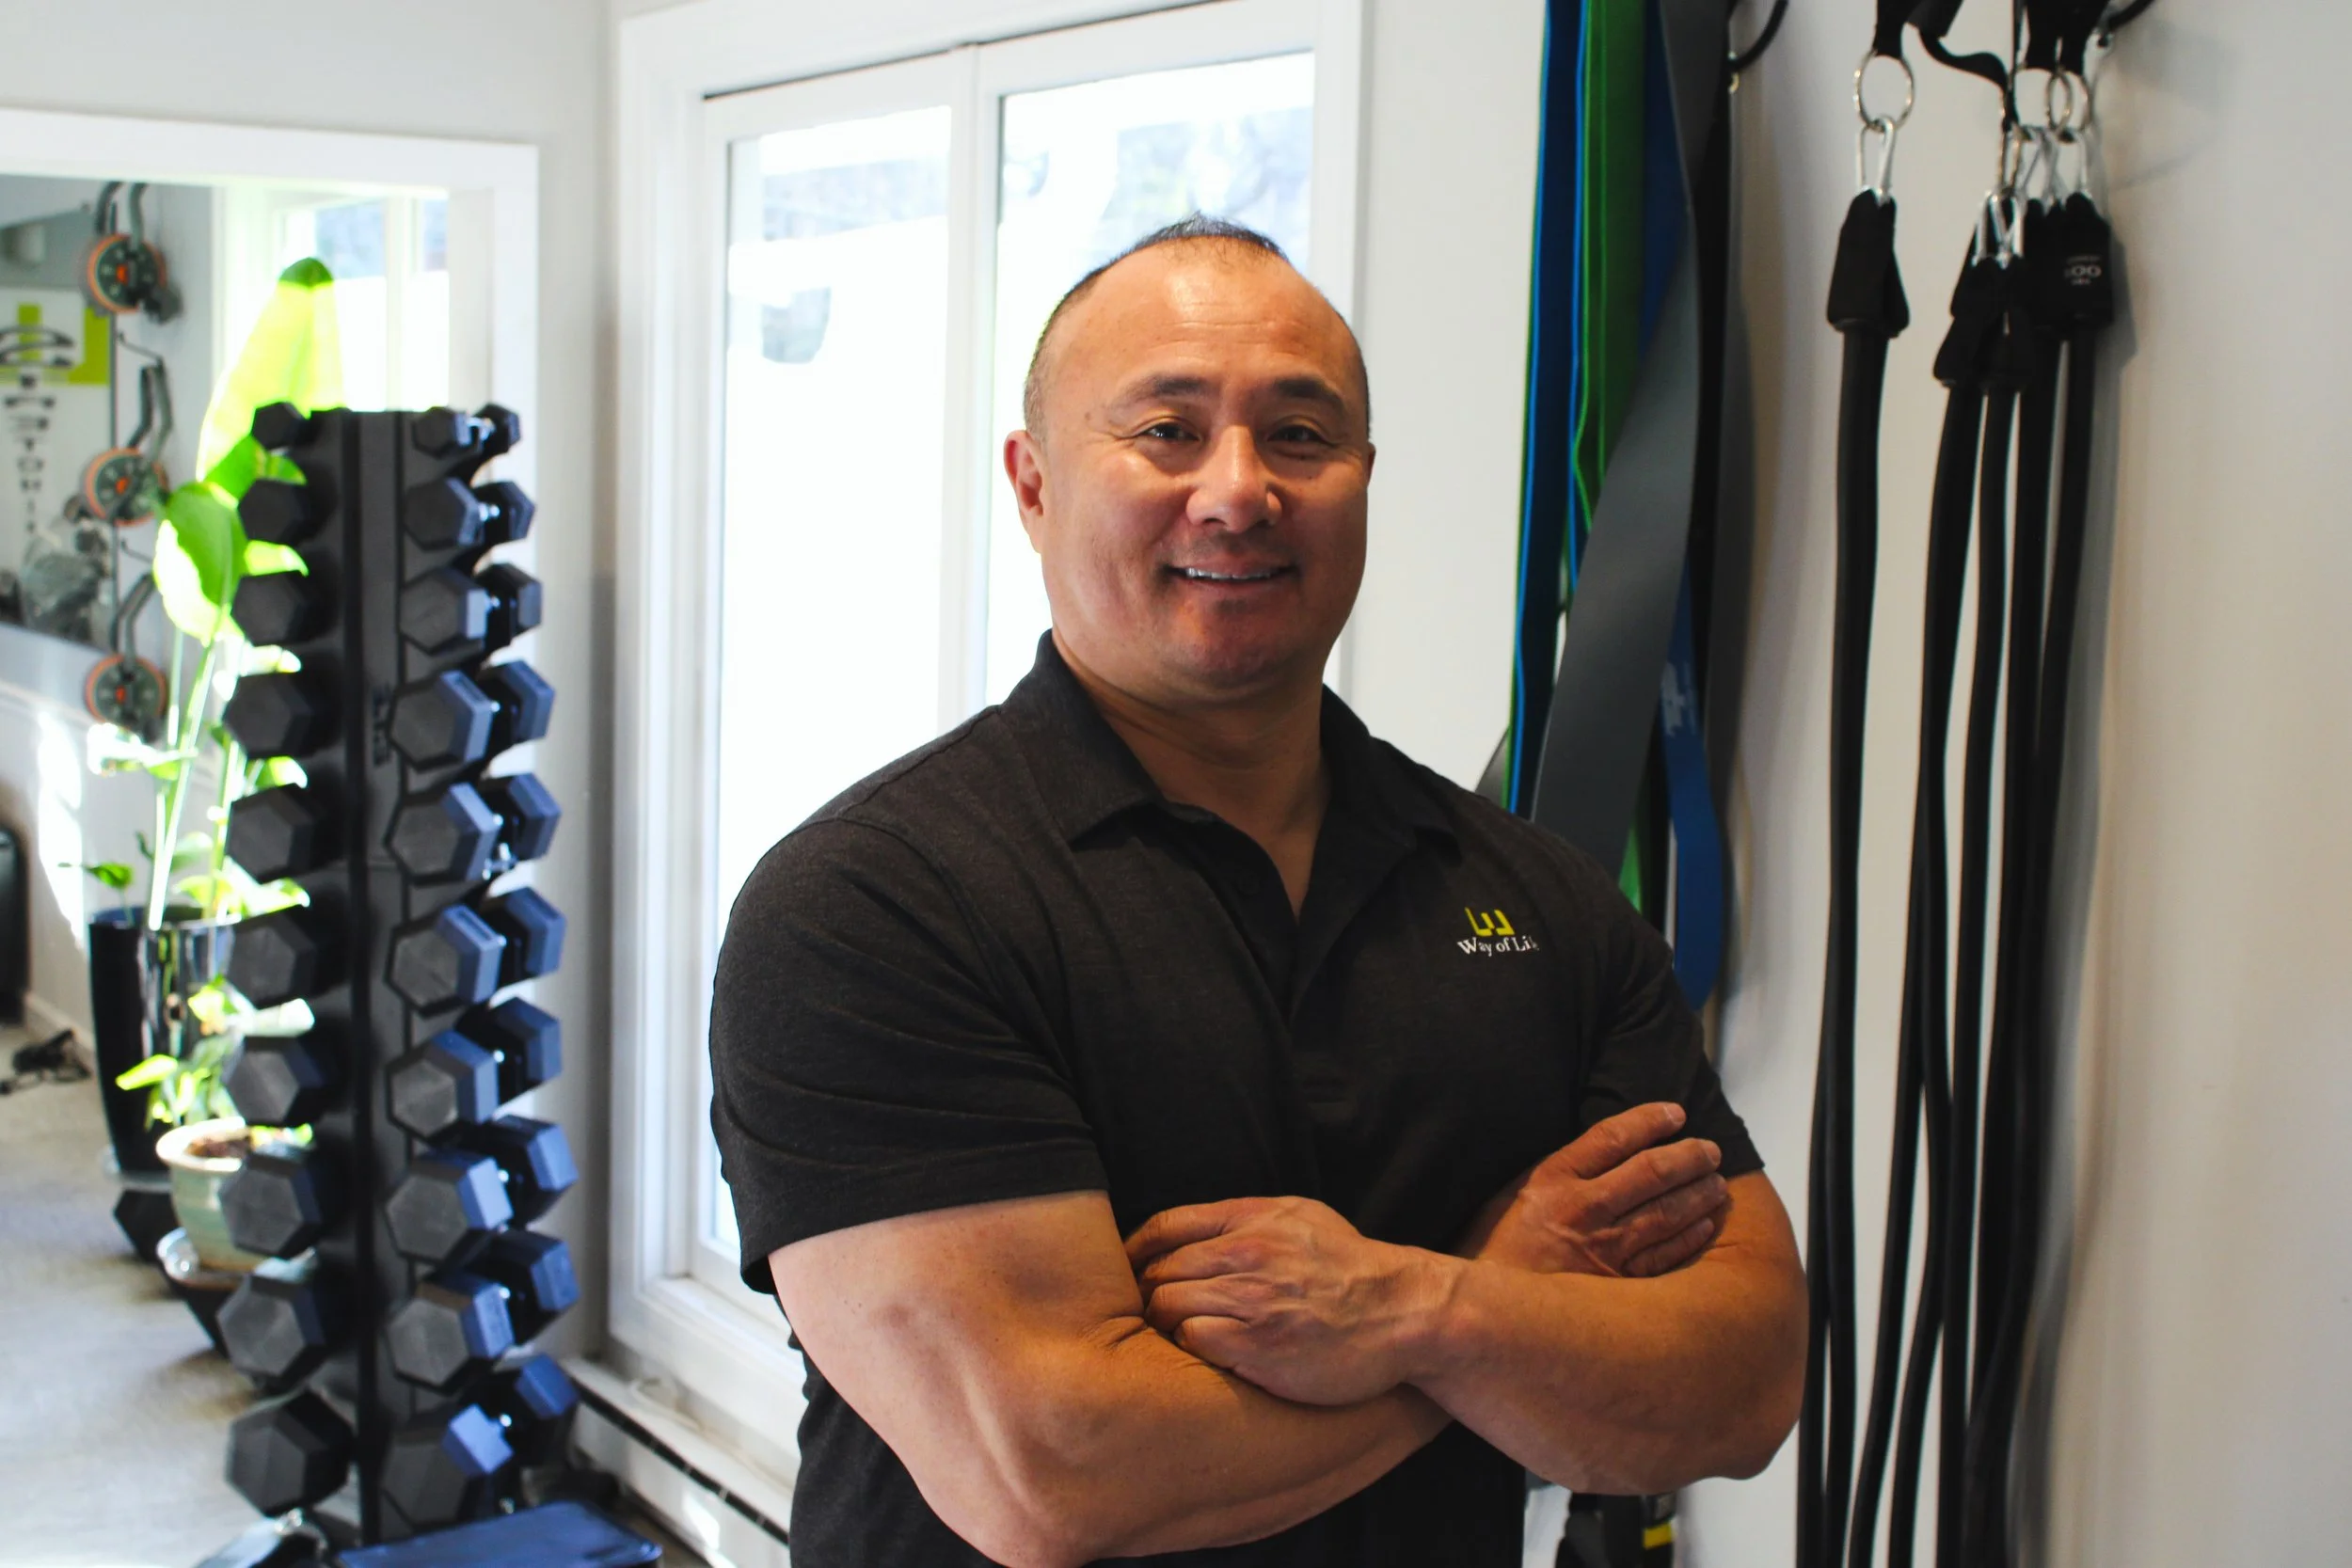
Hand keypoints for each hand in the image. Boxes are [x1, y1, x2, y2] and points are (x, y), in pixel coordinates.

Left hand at [1125, 1196, 1449, 1406]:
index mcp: (1253, 1219)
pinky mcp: (1258, 1346)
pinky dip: (1189, 1346)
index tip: (1129, 1270)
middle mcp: (1246, 1254)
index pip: (1165, 1227)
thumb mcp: (1302, 1217)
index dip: (1136, 1250)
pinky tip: (1207, 1352)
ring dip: (1164, 1323)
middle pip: (1160, 1270)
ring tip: (1177, 1337)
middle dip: (1148, 1293)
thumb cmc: (1351, 1267)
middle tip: (1153, 1314)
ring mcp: (1251, 1301)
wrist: (1404, 1312)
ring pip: (1168, 1305)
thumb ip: (1247, 1217)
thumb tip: (1196, 1228)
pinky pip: (1194, 1340)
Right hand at [1458, 1103, 1728, 1277]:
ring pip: (1665, 1213)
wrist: (1481, 1313)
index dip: (1649, 1120)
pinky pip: (1664, 1256)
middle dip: (1688, 1156)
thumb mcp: (1511, 1196)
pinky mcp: (1616, 1286)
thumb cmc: (1493, 1252)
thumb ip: (1554, 1174)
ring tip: (1716, 1184)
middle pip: (1651, 1172)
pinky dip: (1690, 1238)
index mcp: (1552, 1181)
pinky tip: (1704, 1226)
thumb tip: (1604, 1151)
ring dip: (1698, 1195)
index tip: (1674, 1113)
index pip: (1612, 1137)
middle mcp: (1581, 1211)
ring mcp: (1602, 1250)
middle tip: (1710, 1150)